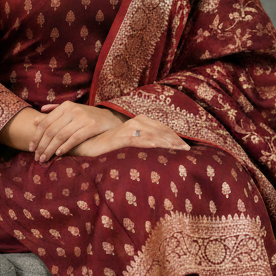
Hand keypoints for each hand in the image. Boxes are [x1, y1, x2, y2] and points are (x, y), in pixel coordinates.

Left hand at [30, 103, 122, 161]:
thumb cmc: (87, 117)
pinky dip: (65, 146)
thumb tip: (35, 119)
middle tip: (37, 157)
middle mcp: (72, 110)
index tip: (31, 148)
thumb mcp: (70, 112)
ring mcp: (82, 117)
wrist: (110, 118)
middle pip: (51, 130)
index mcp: (65, 106)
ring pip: (61, 135)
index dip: (36, 136)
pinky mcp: (92, 126)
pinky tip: (59, 154)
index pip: (45, 122)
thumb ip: (53, 114)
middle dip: (42, 145)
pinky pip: (75, 138)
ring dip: (51, 149)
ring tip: (45, 158)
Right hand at [70, 114, 189, 156]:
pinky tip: (157, 147)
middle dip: (174, 140)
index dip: (174, 137)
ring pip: (152, 134)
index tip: (186, 147)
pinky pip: (137, 139)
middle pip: (160, 131)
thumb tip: (160, 152)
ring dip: (166, 141)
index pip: (162, 129)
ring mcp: (128, 130)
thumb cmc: (109, 147)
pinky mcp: (121, 138)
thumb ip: (143, 144)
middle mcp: (136, 123)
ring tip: (178, 149)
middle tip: (187, 150)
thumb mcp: (130, 145)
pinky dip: (148, 142)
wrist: (88, 146)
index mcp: (140, 123)